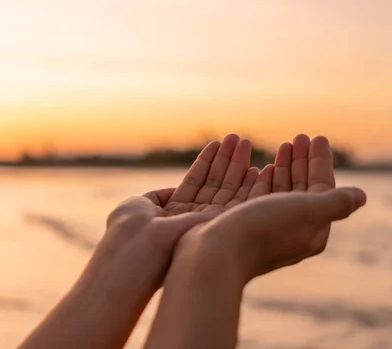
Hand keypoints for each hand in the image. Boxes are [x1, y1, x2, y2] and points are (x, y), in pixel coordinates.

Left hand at [106, 134, 258, 257]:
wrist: (139, 252)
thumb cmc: (132, 229)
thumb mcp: (140, 205)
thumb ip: (158, 197)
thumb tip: (171, 192)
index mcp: (176, 213)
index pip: (196, 183)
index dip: (207, 163)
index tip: (217, 143)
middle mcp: (195, 219)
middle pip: (215, 184)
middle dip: (226, 160)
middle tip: (239, 138)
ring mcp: (210, 224)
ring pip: (228, 190)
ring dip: (238, 166)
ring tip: (246, 142)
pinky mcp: (223, 228)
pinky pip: (240, 204)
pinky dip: (251, 187)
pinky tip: (259, 169)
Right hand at [145, 136, 365, 348]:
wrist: (215, 254)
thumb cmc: (264, 229)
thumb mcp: (308, 211)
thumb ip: (336, 203)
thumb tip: (362, 196)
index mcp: (312, 231)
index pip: (322, 190)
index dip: (320, 162)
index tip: (316, 137)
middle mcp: (290, 232)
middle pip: (302, 190)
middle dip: (302, 162)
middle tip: (298, 137)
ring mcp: (265, 229)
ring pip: (280, 193)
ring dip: (284, 167)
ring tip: (283, 146)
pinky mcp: (242, 226)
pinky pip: (258, 198)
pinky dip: (262, 180)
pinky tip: (260, 168)